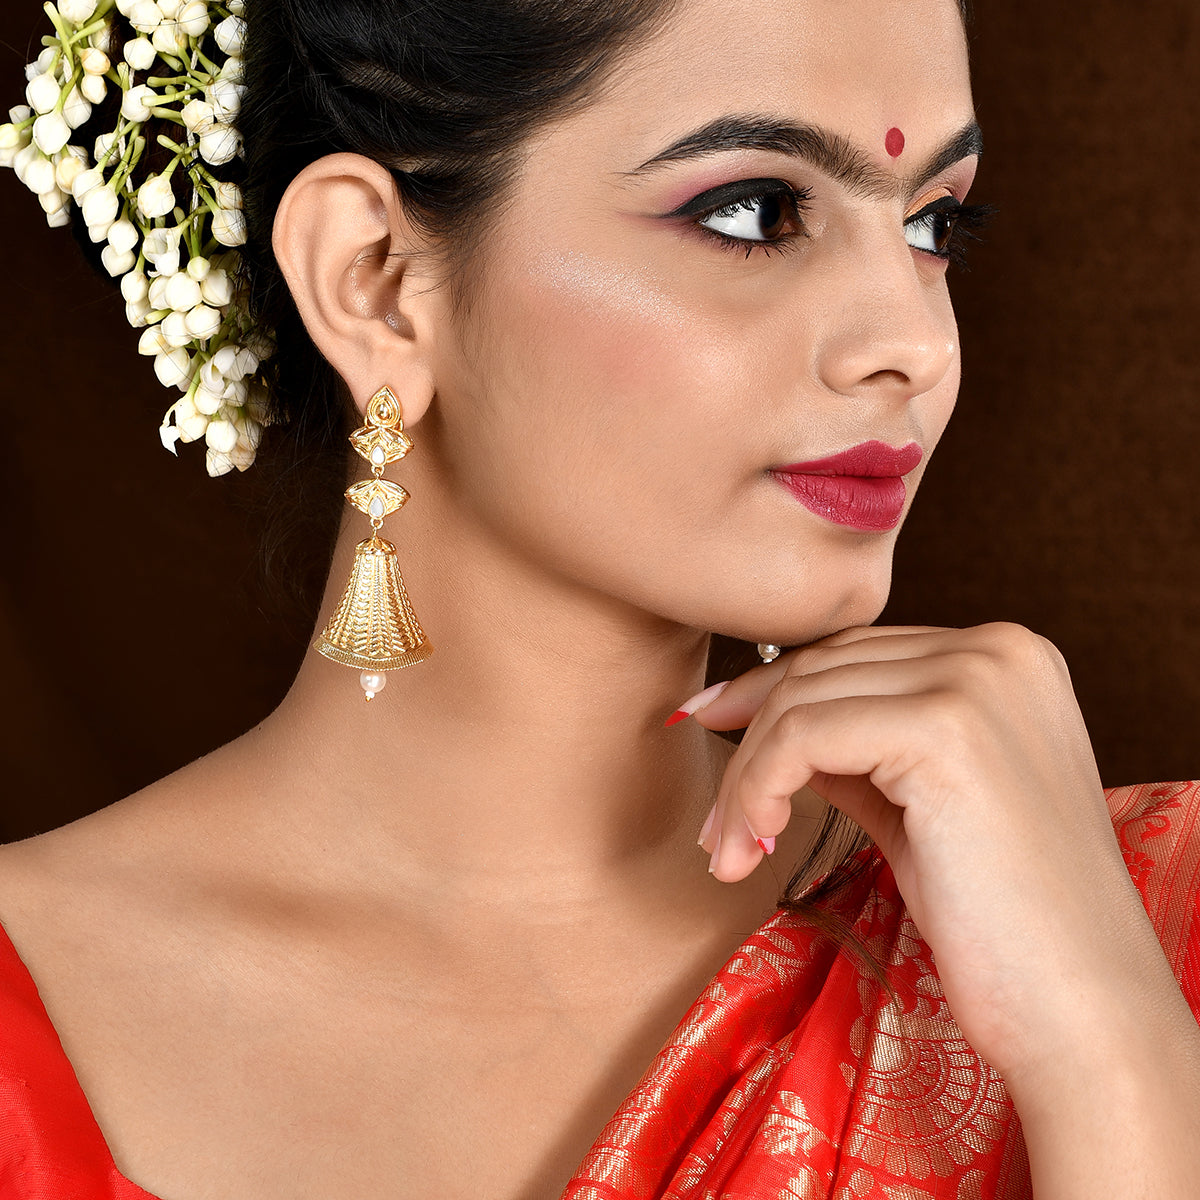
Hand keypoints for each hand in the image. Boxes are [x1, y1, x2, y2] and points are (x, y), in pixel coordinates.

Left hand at [686, 622, 1176, 1081]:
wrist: (1079, 1008)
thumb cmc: (999, 917)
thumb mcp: (917, 804)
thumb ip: (857, 749)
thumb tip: (764, 721)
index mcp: (1007, 658)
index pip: (855, 654)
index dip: (771, 694)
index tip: (710, 724)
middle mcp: (998, 650)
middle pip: (822, 670)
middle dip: (749, 743)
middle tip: (716, 823)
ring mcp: (977, 681)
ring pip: (802, 701)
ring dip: (745, 780)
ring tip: (728, 849)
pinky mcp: (945, 728)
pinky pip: (803, 736)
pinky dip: (758, 788)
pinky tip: (752, 843)